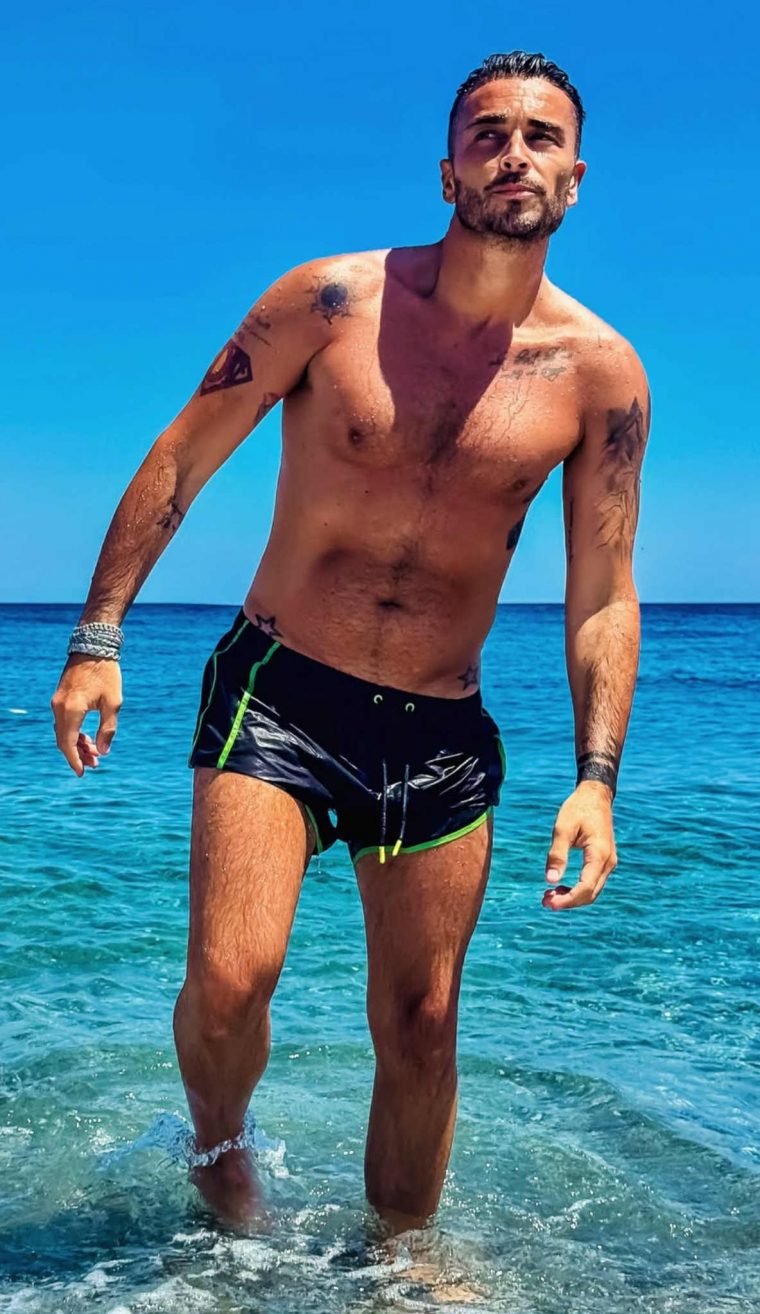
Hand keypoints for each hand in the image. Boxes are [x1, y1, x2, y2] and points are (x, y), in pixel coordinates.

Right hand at [50, 652, 122, 775]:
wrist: (94, 647)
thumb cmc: (106, 673)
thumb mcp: (113, 703)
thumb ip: (108, 728)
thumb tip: (104, 752)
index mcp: (72, 710)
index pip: (68, 743)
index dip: (74, 760)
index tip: (82, 773)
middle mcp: (60, 707)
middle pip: (63, 740)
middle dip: (77, 754)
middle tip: (94, 765)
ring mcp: (57, 701)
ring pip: (62, 731)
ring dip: (76, 743)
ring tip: (94, 752)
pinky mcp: (60, 697)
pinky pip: (63, 721)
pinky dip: (73, 732)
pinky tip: (87, 737)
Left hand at [543, 782, 616, 910]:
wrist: (595, 796)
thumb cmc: (578, 809)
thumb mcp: (563, 828)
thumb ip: (557, 854)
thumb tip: (550, 880)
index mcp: (599, 854)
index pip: (586, 887)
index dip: (568, 899)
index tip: (549, 904)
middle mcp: (608, 862)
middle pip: (590, 893)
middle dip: (568, 902)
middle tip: (544, 902)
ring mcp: (608, 862)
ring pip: (593, 890)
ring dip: (572, 897)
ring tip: (549, 897)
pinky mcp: (604, 861)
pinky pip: (593, 882)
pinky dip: (577, 889)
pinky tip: (560, 887)